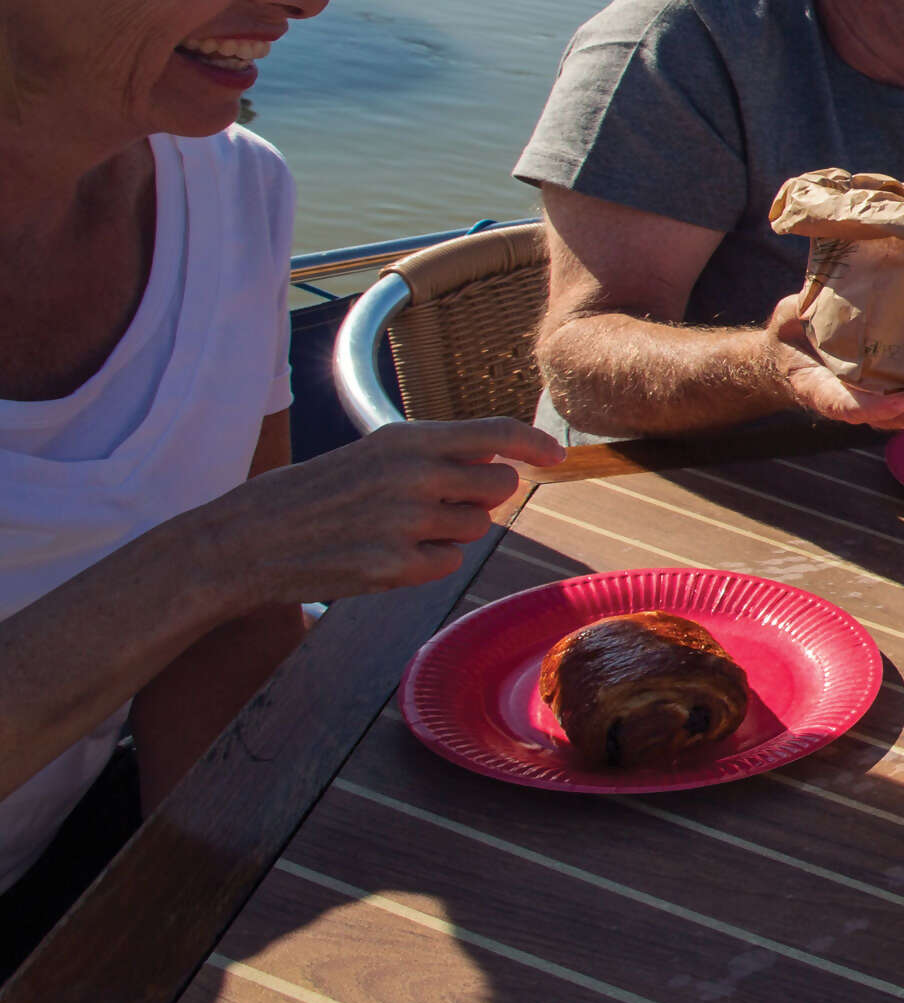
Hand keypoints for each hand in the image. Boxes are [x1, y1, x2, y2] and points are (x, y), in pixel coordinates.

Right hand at [198, 419, 565, 604]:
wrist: (248, 540)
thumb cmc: (313, 494)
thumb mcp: (372, 455)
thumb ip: (433, 455)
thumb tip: (495, 460)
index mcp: (405, 440)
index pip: (493, 434)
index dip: (533, 444)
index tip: (556, 456)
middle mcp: (413, 476)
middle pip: (499, 488)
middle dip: (483, 497)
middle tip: (440, 501)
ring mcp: (406, 524)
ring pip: (475, 529)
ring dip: (449, 532)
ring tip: (395, 528)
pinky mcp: (397, 567)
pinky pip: (447, 563)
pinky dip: (426, 562)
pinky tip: (383, 553)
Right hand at [768, 293, 903, 431]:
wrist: (793, 349)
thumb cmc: (793, 332)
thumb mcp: (789, 317)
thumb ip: (802, 310)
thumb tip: (820, 290)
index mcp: (820, 386)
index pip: (845, 406)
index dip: (874, 407)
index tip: (903, 401)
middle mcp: (851, 399)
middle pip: (892, 417)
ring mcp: (872, 397)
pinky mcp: (889, 389)